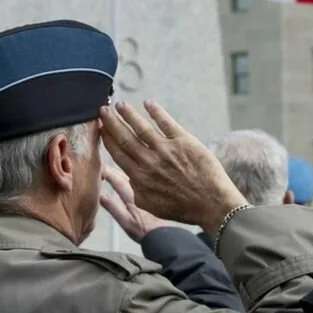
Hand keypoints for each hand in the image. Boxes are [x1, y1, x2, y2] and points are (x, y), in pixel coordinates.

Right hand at [99, 100, 246, 229]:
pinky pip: (166, 122)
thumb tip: (130, 176)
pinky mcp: (184, 141)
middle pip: (124, 137)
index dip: (107, 138)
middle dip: (112, 122)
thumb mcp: (151, 205)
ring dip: (128, 114)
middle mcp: (149, 161)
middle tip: (103, 110)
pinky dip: (156, 111)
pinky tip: (148, 103)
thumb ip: (136, 190)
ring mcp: (166, 149)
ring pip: (141, 127)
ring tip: (120, 105)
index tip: (101, 127)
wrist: (212, 204)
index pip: (118, 152)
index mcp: (139, 177)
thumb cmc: (183, 208)